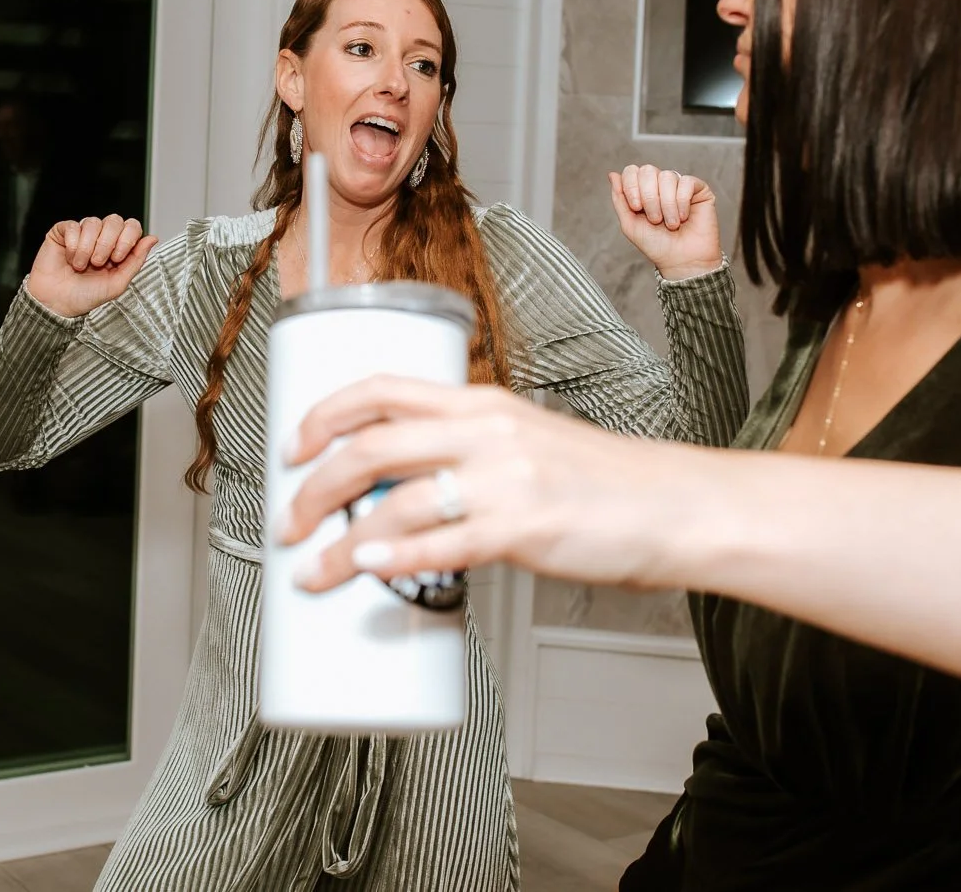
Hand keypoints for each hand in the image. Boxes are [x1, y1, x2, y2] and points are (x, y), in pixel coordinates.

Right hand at [25, 215, 157, 317]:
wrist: (57, 303)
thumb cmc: (85, 295)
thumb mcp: (117, 283)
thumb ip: (136, 260)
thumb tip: (152, 238)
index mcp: (117, 247)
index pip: (131, 226)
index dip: (127, 239)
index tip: (117, 259)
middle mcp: (101, 237)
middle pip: (114, 220)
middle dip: (107, 243)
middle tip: (98, 262)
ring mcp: (81, 232)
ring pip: (92, 222)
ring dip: (87, 248)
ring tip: (80, 265)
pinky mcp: (62, 232)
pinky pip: (72, 226)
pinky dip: (72, 245)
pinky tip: (69, 258)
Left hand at [279, 376, 685, 592]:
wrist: (674, 506)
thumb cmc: (602, 484)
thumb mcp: (526, 444)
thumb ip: (468, 456)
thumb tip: (401, 496)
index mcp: (481, 405)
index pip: (382, 389)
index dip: (323, 415)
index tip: (291, 447)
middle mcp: (486, 432)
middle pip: (371, 446)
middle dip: (312, 485)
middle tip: (287, 522)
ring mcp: (505, 479)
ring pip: (395, 501)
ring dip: (339, 540)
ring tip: (312, 570)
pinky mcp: (524, 528)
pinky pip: (443, 544)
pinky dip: (394, 558)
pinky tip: (365, 570)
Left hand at [609, 165, 722, 279]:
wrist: (682, 261)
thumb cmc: (657, 246)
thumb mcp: (630, 224)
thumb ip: (619, 199)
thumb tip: (613, 174)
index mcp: (642, 191)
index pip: (632, 171)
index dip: (631, 186)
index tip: (636, 207)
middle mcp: (660, 185)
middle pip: (648, 170)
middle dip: (649, 196)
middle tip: (655, 219)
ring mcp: (679, 186)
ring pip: (667, 176)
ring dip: (666, 204)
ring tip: (671, 224)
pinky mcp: (699, 190)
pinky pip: (686, 182)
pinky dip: (682, 201)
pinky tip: (684, 217)